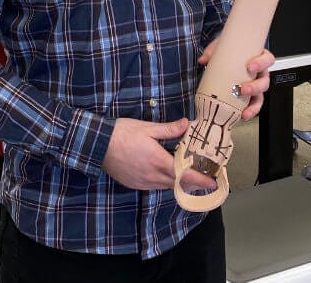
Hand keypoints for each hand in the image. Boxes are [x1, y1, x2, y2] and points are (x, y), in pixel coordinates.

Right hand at [102, 117, 216, 192]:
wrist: (98, 144)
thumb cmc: (123, 133)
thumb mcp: (148, 128)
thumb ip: (169, 129)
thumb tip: (187, 124)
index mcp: (158, 161)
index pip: (185, 175)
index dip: (201, 180)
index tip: (213, 182)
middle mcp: (152, 176)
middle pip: (178, 184)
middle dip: (191, 182)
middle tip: (203, 177)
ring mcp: (143, 183)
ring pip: (166, 186)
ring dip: (177, 183)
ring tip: (185, 175)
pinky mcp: (134, 184)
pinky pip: (154, 187)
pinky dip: (163, 182)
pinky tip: (164, 174)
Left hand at [198, 48, 275, 120]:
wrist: (226, 57)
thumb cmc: (231, 52)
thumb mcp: (222, 47)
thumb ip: (212, 52)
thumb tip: (203, 60)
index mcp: (258, 58)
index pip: (267, 59)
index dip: (261, 63)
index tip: (250, 67)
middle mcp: (260, 73)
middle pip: (265, 81)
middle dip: (255, 87)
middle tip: (243, 89)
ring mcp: (256, 86)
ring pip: (260, 97)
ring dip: (253, 104)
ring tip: (244, 109)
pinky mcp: (250, 97)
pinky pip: (253, 106)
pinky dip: (249, 112)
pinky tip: (242, 115)